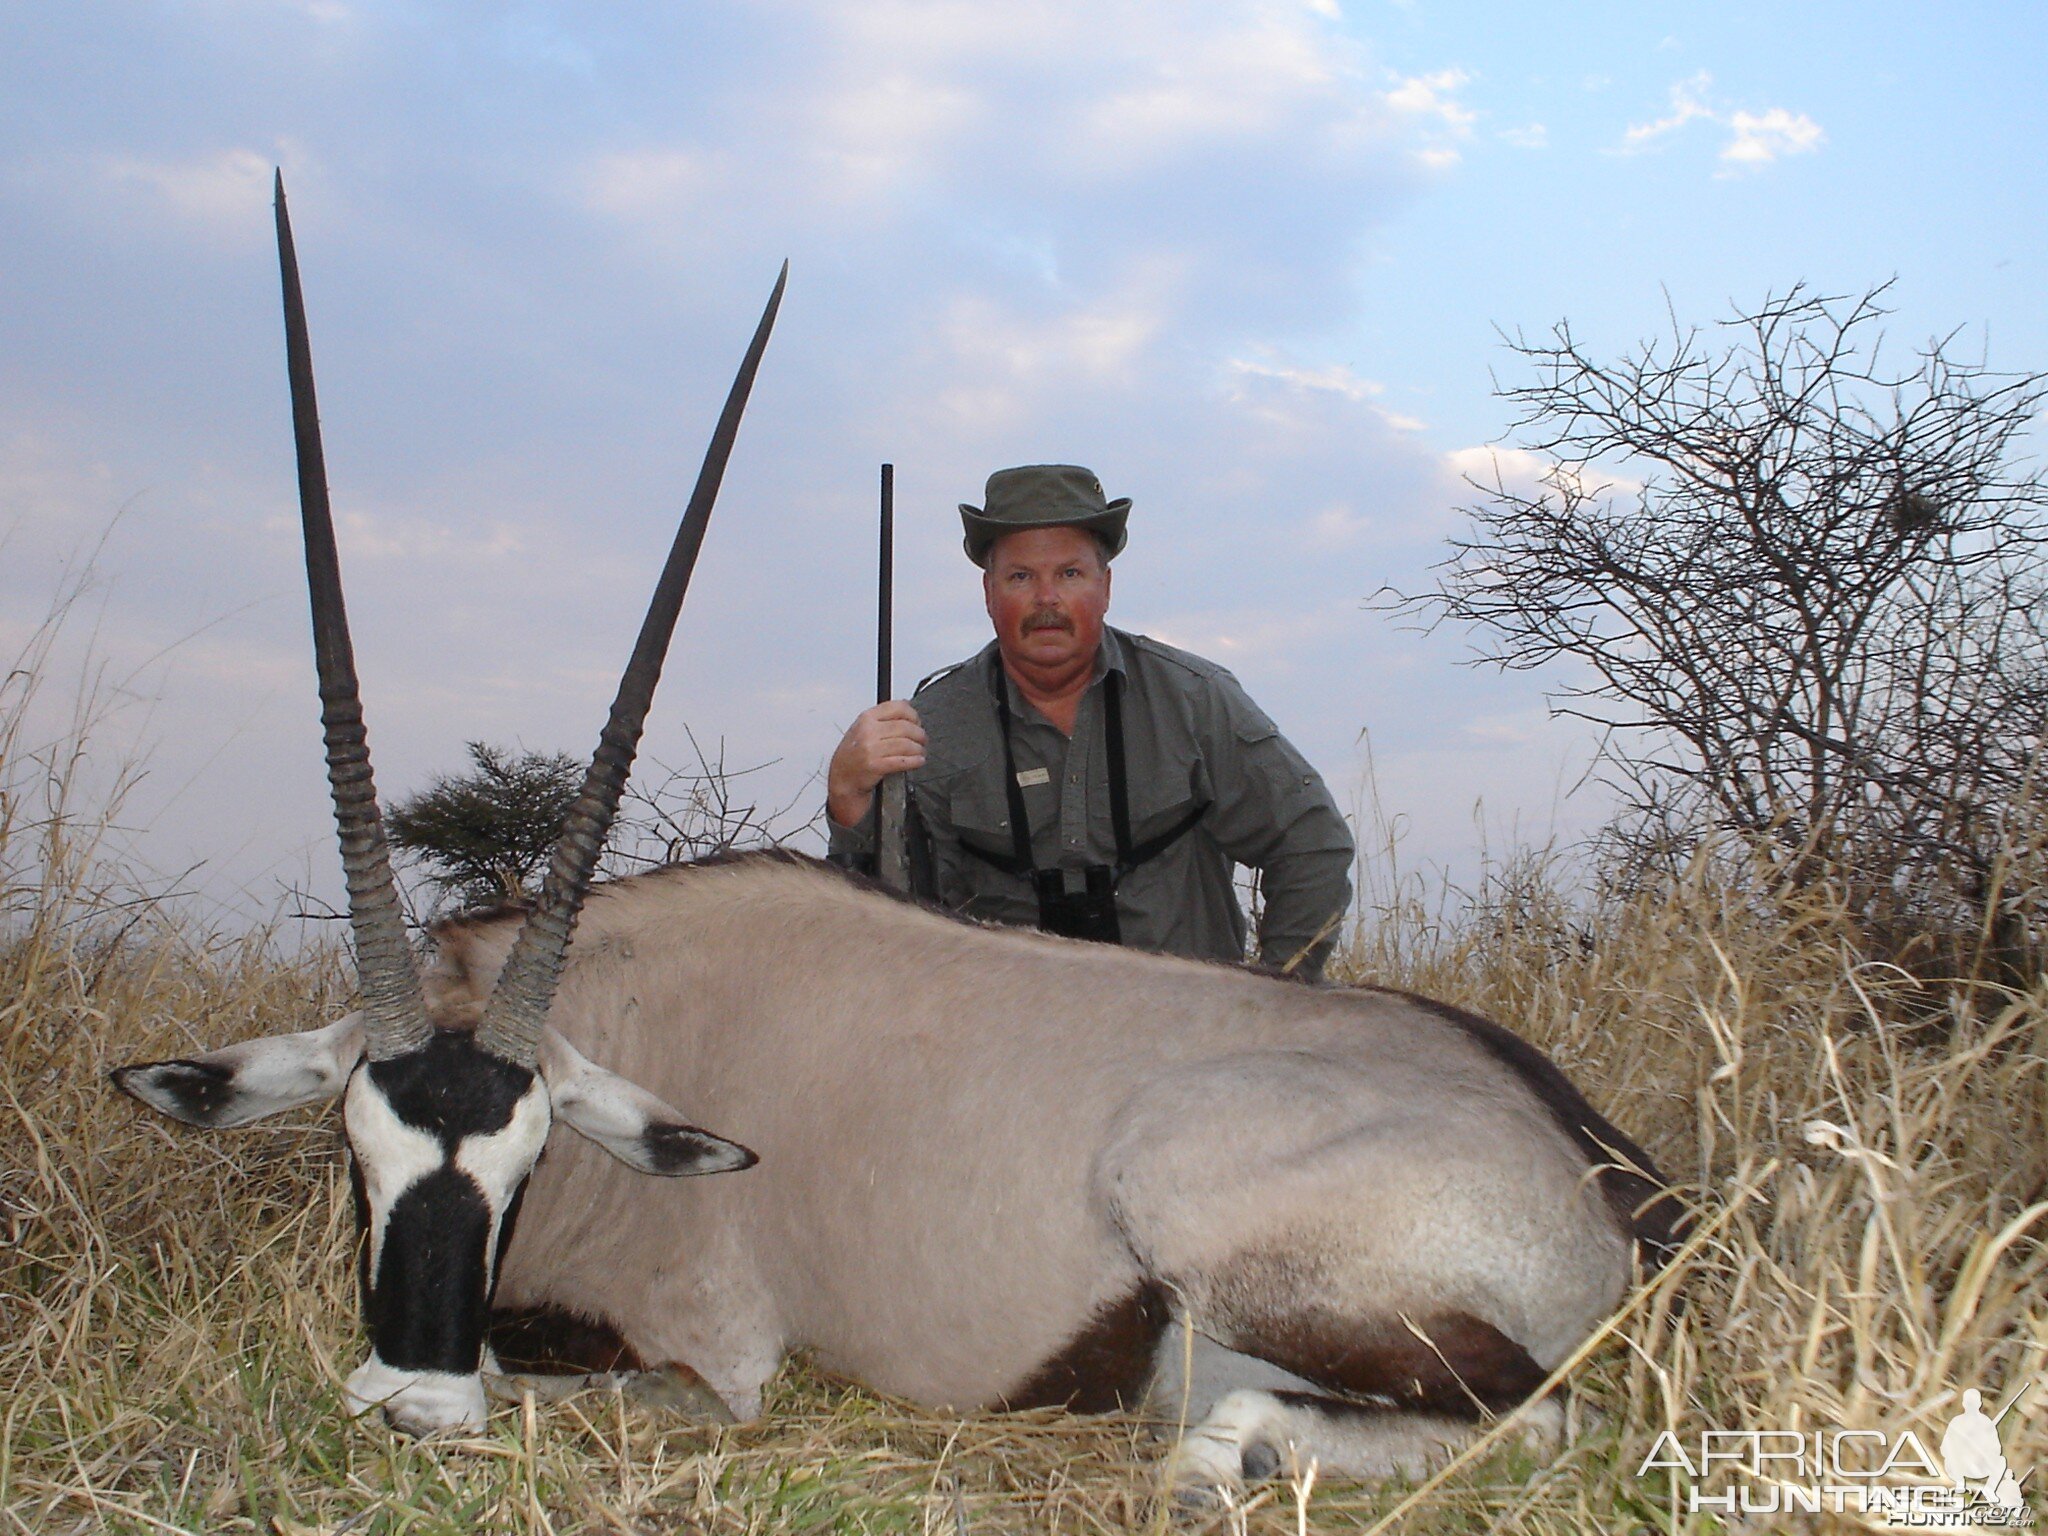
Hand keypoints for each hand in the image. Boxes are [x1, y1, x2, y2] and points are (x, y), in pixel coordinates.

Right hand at [827, 700, 926, 827]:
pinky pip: (902, 761)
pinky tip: (918, 761)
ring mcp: (871, 749)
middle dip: (919, 734)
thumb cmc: (853, 755)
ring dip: (919, 749)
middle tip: (922, 740)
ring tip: (920, 752)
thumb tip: (906, 704)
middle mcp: (868, 731)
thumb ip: (882, 717)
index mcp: (866, 718)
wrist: (842, 779)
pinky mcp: (876, 766)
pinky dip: (915, 761)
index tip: (917, 722)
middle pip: (905, 727)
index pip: (897, 708)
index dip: (913, 715)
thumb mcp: (862, 729)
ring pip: (906, 744)